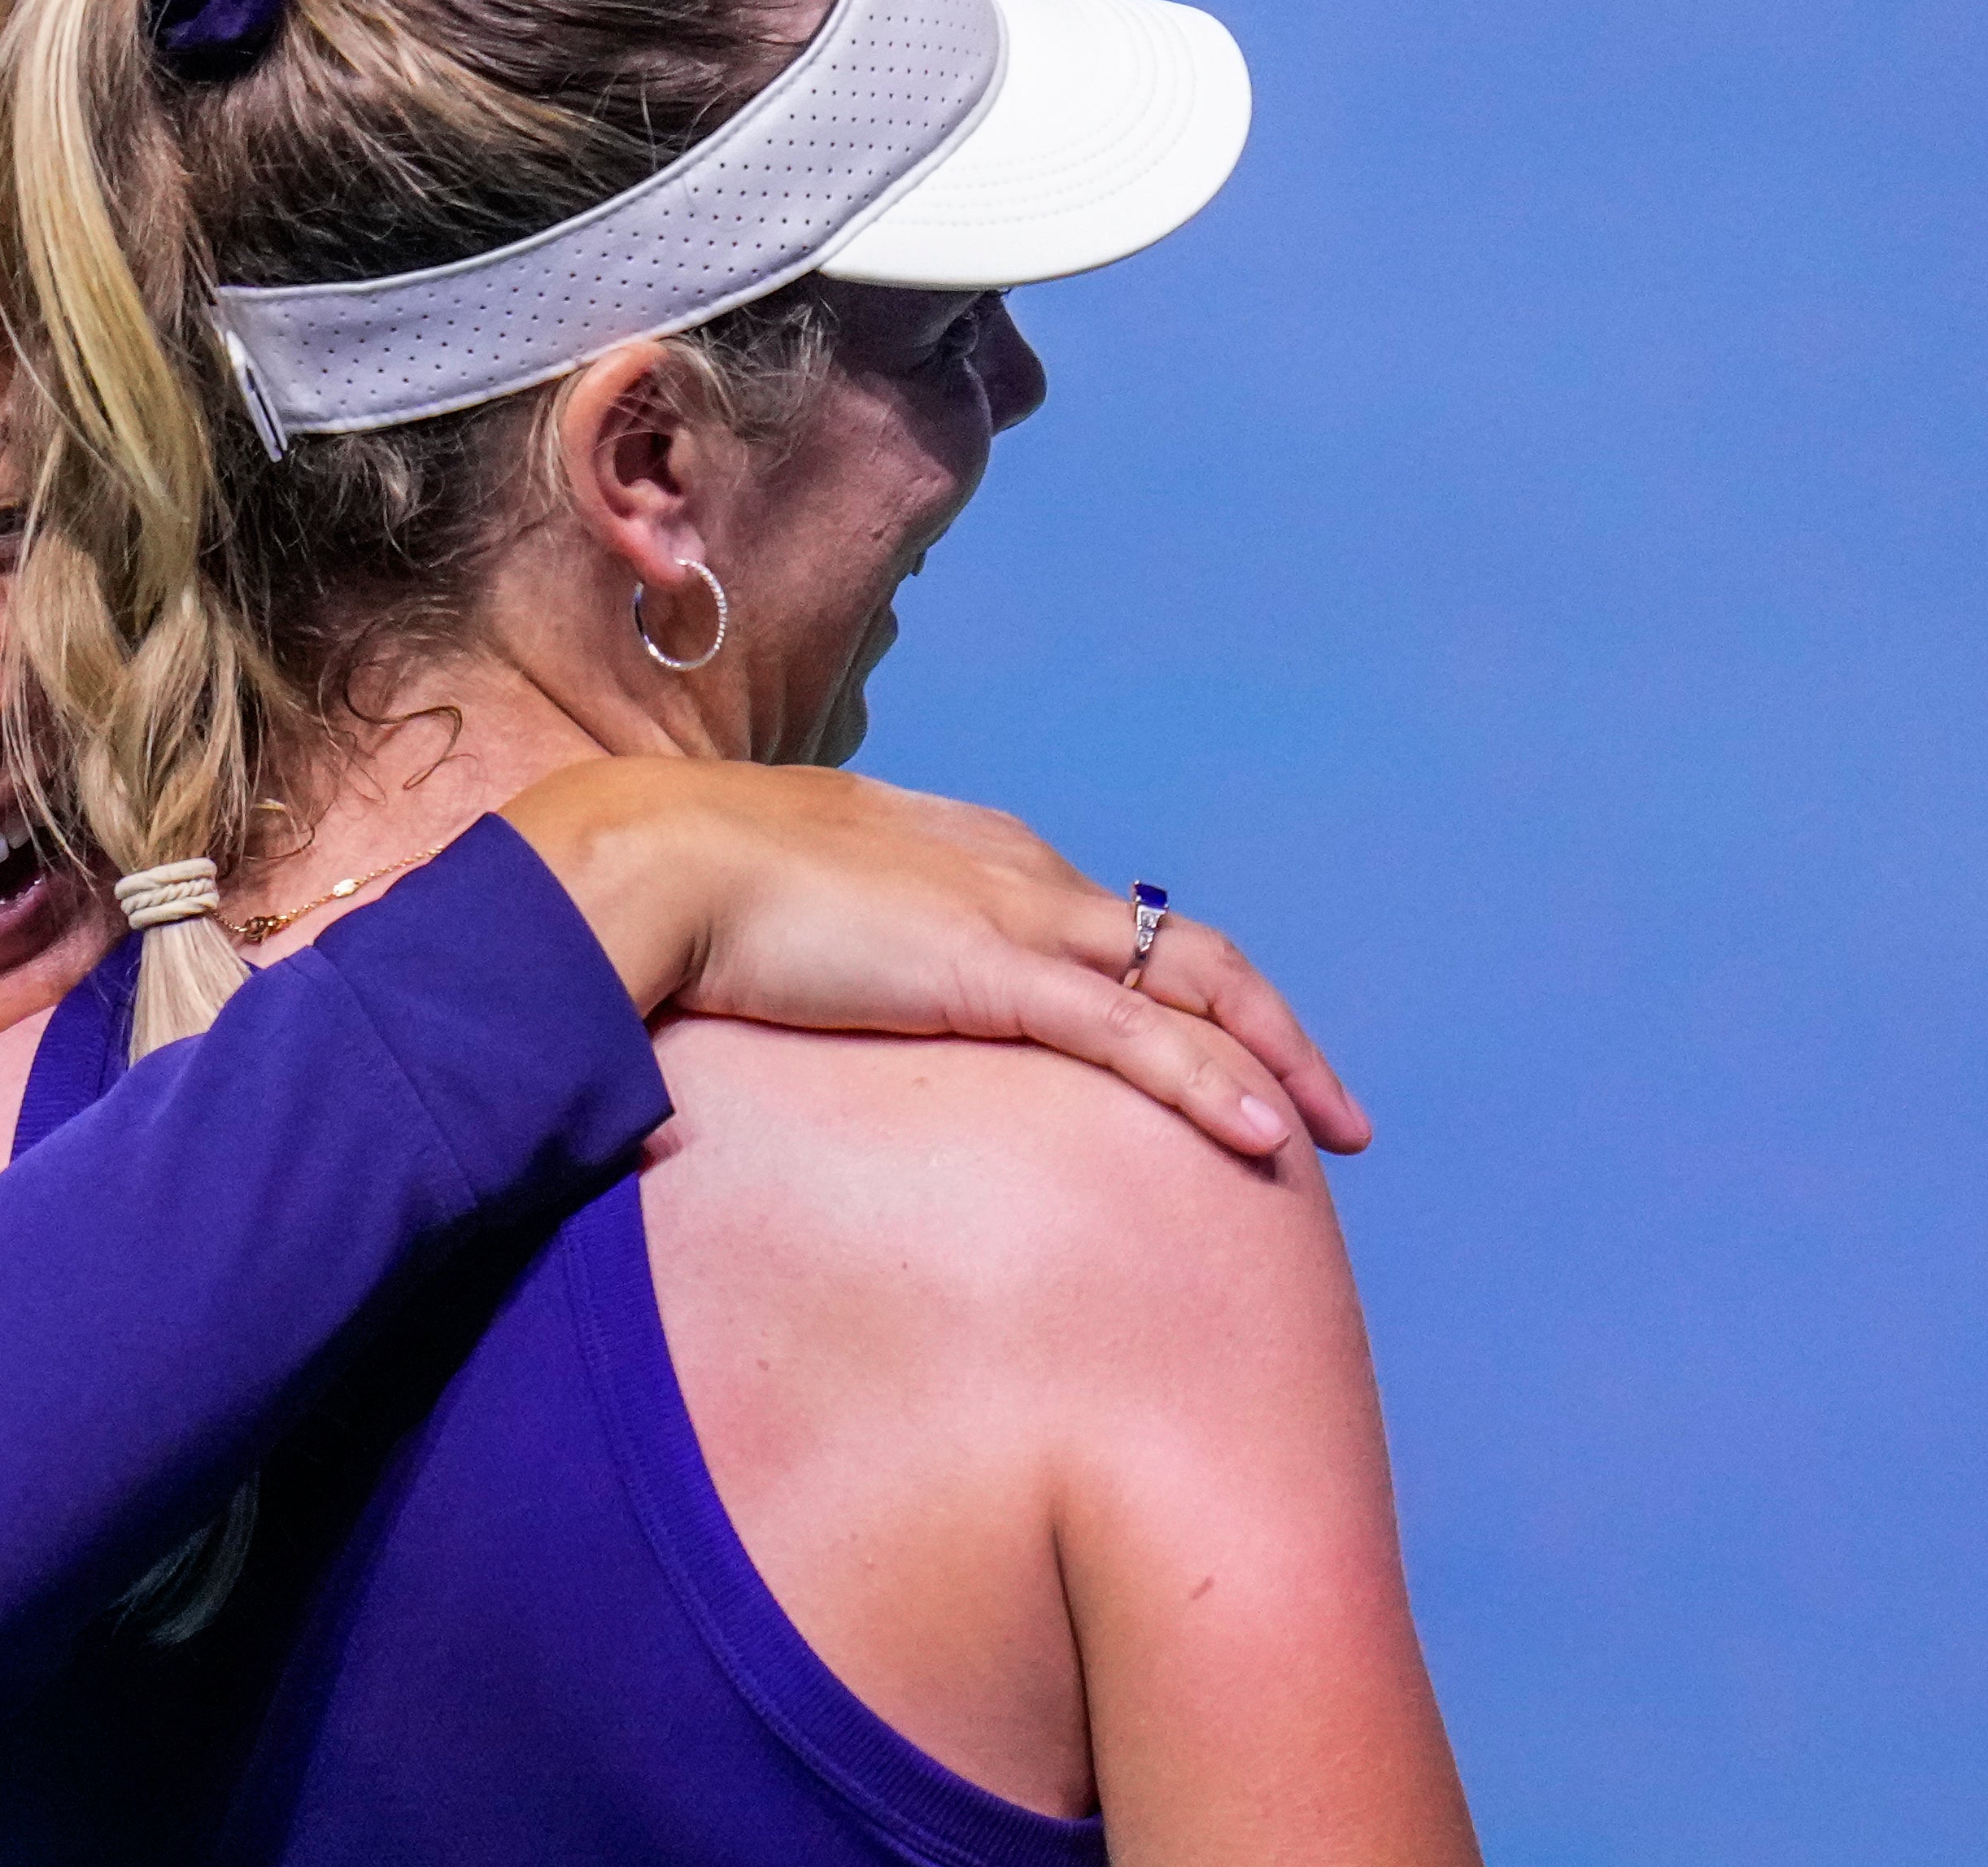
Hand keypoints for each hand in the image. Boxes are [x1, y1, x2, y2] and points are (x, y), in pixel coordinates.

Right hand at [500, 757, 1367, 1158]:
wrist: (657, 859)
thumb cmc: (692, 886)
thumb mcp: (791, 905)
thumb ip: (833, 938)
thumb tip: (811, 979)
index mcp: (974, 852)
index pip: (1111, 921)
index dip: (1174, 985)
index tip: (1213, 1043)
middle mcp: (1020, 874)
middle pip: (1184, 946)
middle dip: (1266, 1024)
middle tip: (1323, 1102)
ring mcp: (1016, 919)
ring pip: (1194, 983)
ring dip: (1277, 1059)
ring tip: (1330, 1132)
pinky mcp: (997, 973)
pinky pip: (1139, 1035)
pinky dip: (1214, 1084)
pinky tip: (1267, 1135)